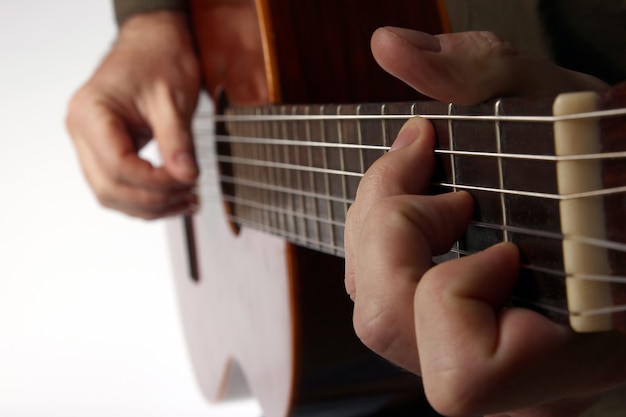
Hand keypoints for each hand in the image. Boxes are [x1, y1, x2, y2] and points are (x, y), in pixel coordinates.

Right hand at [66, 11, 200, 218]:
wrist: (152, 42)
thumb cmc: (159, 59)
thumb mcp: (173, 99)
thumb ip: (177, 141)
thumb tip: (187, 177)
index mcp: (91, 113)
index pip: (118, 165)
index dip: (155, 182)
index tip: (187, 182)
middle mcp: (80, 130)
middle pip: (109, 188)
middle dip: (153, 200)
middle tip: (190, 196)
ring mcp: (88, 143)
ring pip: (110, 194)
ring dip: (149, 206)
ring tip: (187, 202)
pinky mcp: (103, 151)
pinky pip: (118, 186)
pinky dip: (145, 198)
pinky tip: (173, 198)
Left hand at [345, 28, 625, 416]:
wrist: (620, 194)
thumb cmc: (605, 161)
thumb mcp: (555, 104)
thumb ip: (476, 71)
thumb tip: (387, 46)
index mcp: (570, 351)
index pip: (465, 376)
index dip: (452, 290)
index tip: (478, 211)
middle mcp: (518, 382)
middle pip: (388, 330)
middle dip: (388, 234)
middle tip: (441, 186)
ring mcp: (484, 367)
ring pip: (376, 318)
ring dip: (379, 237)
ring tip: (435, 196)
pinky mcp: (456, 340)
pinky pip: (386, 302)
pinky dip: (382, 249)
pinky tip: (425, 216)